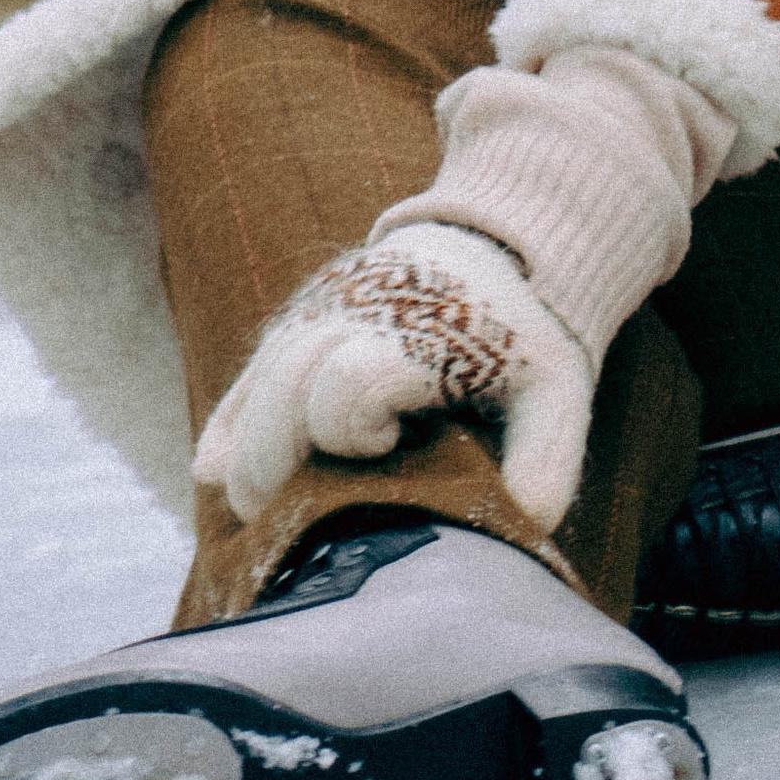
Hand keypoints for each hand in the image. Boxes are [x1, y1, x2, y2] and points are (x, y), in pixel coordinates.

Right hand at [196, 222, 597, 532]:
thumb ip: (544, 463)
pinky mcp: (292, 325)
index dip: (352, 428)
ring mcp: (317, 314)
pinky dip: (229, 430)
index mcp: (420, 333)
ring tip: (267, 508)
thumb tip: (518, 534)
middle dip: (280, 461)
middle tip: (300, 512)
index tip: (388, 444)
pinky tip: (221, 474)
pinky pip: (244, 381)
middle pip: (285, 389)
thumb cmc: (524, 334)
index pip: (350, 384)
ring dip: (251, 456)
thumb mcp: (558, 390)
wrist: (493, 245)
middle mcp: (356, 313)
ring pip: (257, 384)